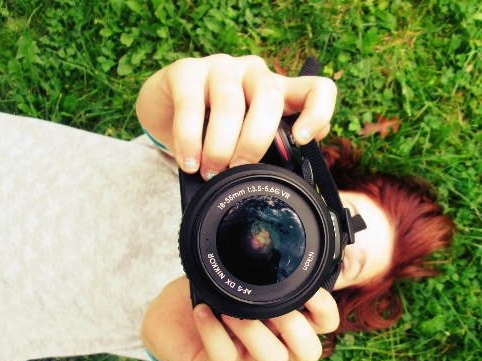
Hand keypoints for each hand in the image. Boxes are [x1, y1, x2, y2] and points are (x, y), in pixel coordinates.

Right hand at [136, 54, 336, 179]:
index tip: (302, 140)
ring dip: (220, 146)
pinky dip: (189, 140)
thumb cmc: (211, 127)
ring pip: (230, 104)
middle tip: (238, 169)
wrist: (163, 109)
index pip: (316, 89)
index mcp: (278, 91)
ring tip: (209, 172)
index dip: (318, 112)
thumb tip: (288, 170)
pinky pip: (190, 105)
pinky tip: (189, 161)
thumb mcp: (245, 138)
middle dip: (254, 142)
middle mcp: (254, 74)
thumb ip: (268, 149)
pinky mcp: (185, 70)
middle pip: (269, 99)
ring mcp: (220, 68)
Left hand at [140, 276, 338, 360]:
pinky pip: (224, 357)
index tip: (310, 287)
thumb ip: (256, 261)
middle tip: (273, 306)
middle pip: (308, 351)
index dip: (325, 308)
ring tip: (230, 309)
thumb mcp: (235, 273)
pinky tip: (203, 311)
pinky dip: (214, 332)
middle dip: (296, 327)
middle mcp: (272, 341)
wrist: (168, 321)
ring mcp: (246, 358)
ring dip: (254, 331)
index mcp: (283, 319)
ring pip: (271, 359)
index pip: (324, 323)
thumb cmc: (209, 294)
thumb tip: (267, 226)